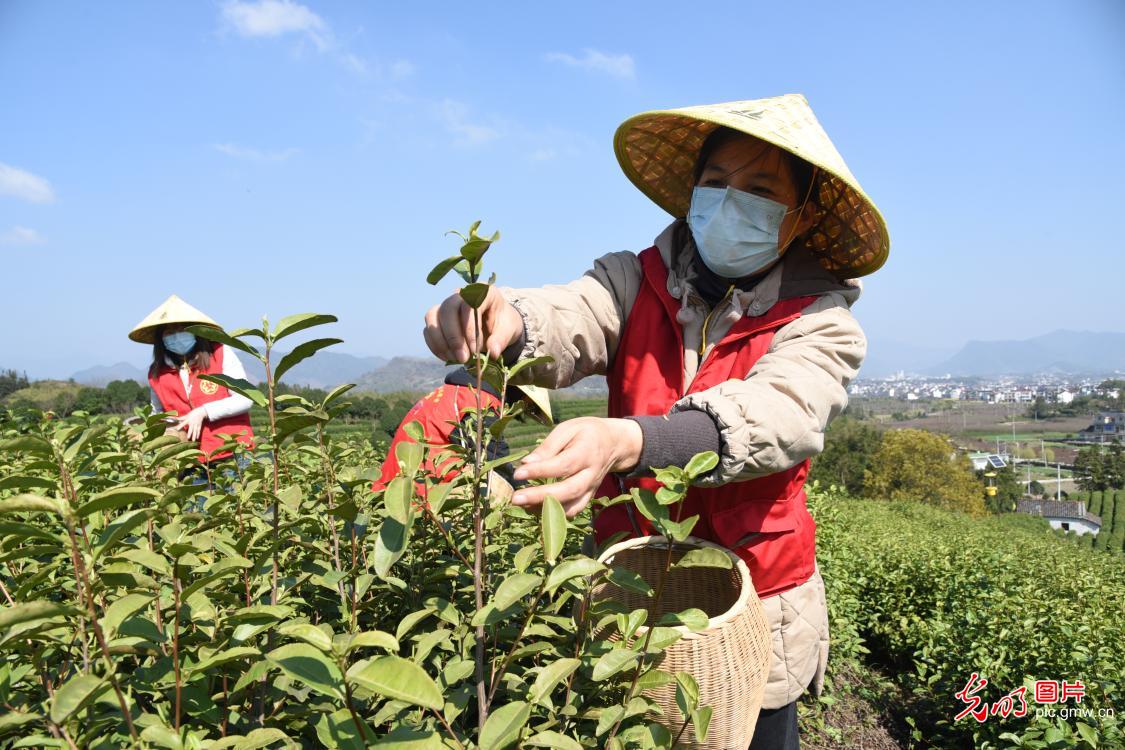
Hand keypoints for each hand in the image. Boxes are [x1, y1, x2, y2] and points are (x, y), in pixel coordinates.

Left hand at [177, 407, 206, 441]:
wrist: (201, 412)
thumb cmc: (193, 413)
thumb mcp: (187, 415)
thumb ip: (181, 418)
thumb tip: (175, 419)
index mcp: (188, 420)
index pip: (183, 423)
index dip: (180, 426)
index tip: (177, 429)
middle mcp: (192, 423)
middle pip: (191, 429)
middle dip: (189, 433)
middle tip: (188, 438)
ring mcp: (196, 424)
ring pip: (195, 431)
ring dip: (194, 436)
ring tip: (193, 440)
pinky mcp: (199, 426)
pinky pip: (198, 431)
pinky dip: (198, 434)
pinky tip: (197, 438)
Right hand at [423, 285, 523, 362]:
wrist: (496, 325)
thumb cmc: (503, 324)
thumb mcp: (509, 330)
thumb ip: (502, 339)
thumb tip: (493, 352)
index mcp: (482, 292)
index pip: (469, 305)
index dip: (469, 328)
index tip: (475, 350)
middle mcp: (461, 295)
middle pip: (447, 309)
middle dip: (453, 337)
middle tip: (463, 358)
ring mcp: (446, 305)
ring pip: (432, 317)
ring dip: (441, 342)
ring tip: (456, 359)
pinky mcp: (437, 318)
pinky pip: (428, 330)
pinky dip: (435, 346)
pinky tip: (448, 357)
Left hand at [510, 417, 642, 517]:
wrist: (614, 443)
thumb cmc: (586, 433)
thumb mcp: (567, 429)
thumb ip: (548, 447)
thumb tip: (526, 463)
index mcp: (587, 452)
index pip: (563, 465)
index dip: (539, 471)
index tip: (518, 474)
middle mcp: (591, 473)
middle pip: (568, 490)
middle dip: (540, 496)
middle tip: (516, 498)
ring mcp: (592, 488)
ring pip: (572, 506)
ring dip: (546, 509)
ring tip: (522, 504)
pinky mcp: (589, 497)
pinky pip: (574, 510)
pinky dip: (555, 513)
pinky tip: (536, 507)